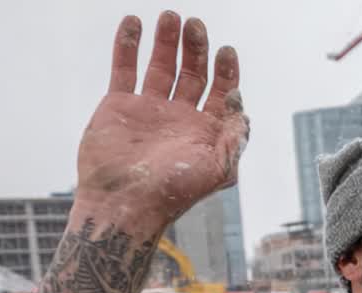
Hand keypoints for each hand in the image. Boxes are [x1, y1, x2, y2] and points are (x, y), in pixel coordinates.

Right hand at [76, 13, 249, 222]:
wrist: (124, 205)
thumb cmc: (173, 193)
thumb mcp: (218, 170)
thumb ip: (234, 139)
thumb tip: (242, 109)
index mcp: (205, 132)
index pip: (220, 93)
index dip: (226, 71)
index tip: (226, 50)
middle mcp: (179, 118)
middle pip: (192, 74)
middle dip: (196, 49)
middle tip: (196, 25)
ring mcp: (149, 110)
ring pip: (161, 67)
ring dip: (166, 41)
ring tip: (170, 16)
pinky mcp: (119, 106)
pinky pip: (124, 68)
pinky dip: (128, 45)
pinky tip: (134, 22)